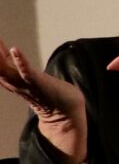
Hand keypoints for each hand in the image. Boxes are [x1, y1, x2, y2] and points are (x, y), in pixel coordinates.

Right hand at [1, 42, 86, 163]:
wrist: (66, 114)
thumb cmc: (53, 97)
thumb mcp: (34, 81)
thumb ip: (25, 72)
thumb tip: (20, 62)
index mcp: (16, 81)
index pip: (2, 65)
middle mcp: (17, 83)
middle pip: (0, 68)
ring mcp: (26, 84)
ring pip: (7, 69)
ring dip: (0, 56)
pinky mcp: (38, 83)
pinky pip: (27, 71)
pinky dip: (20, 60)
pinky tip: (15, 49)